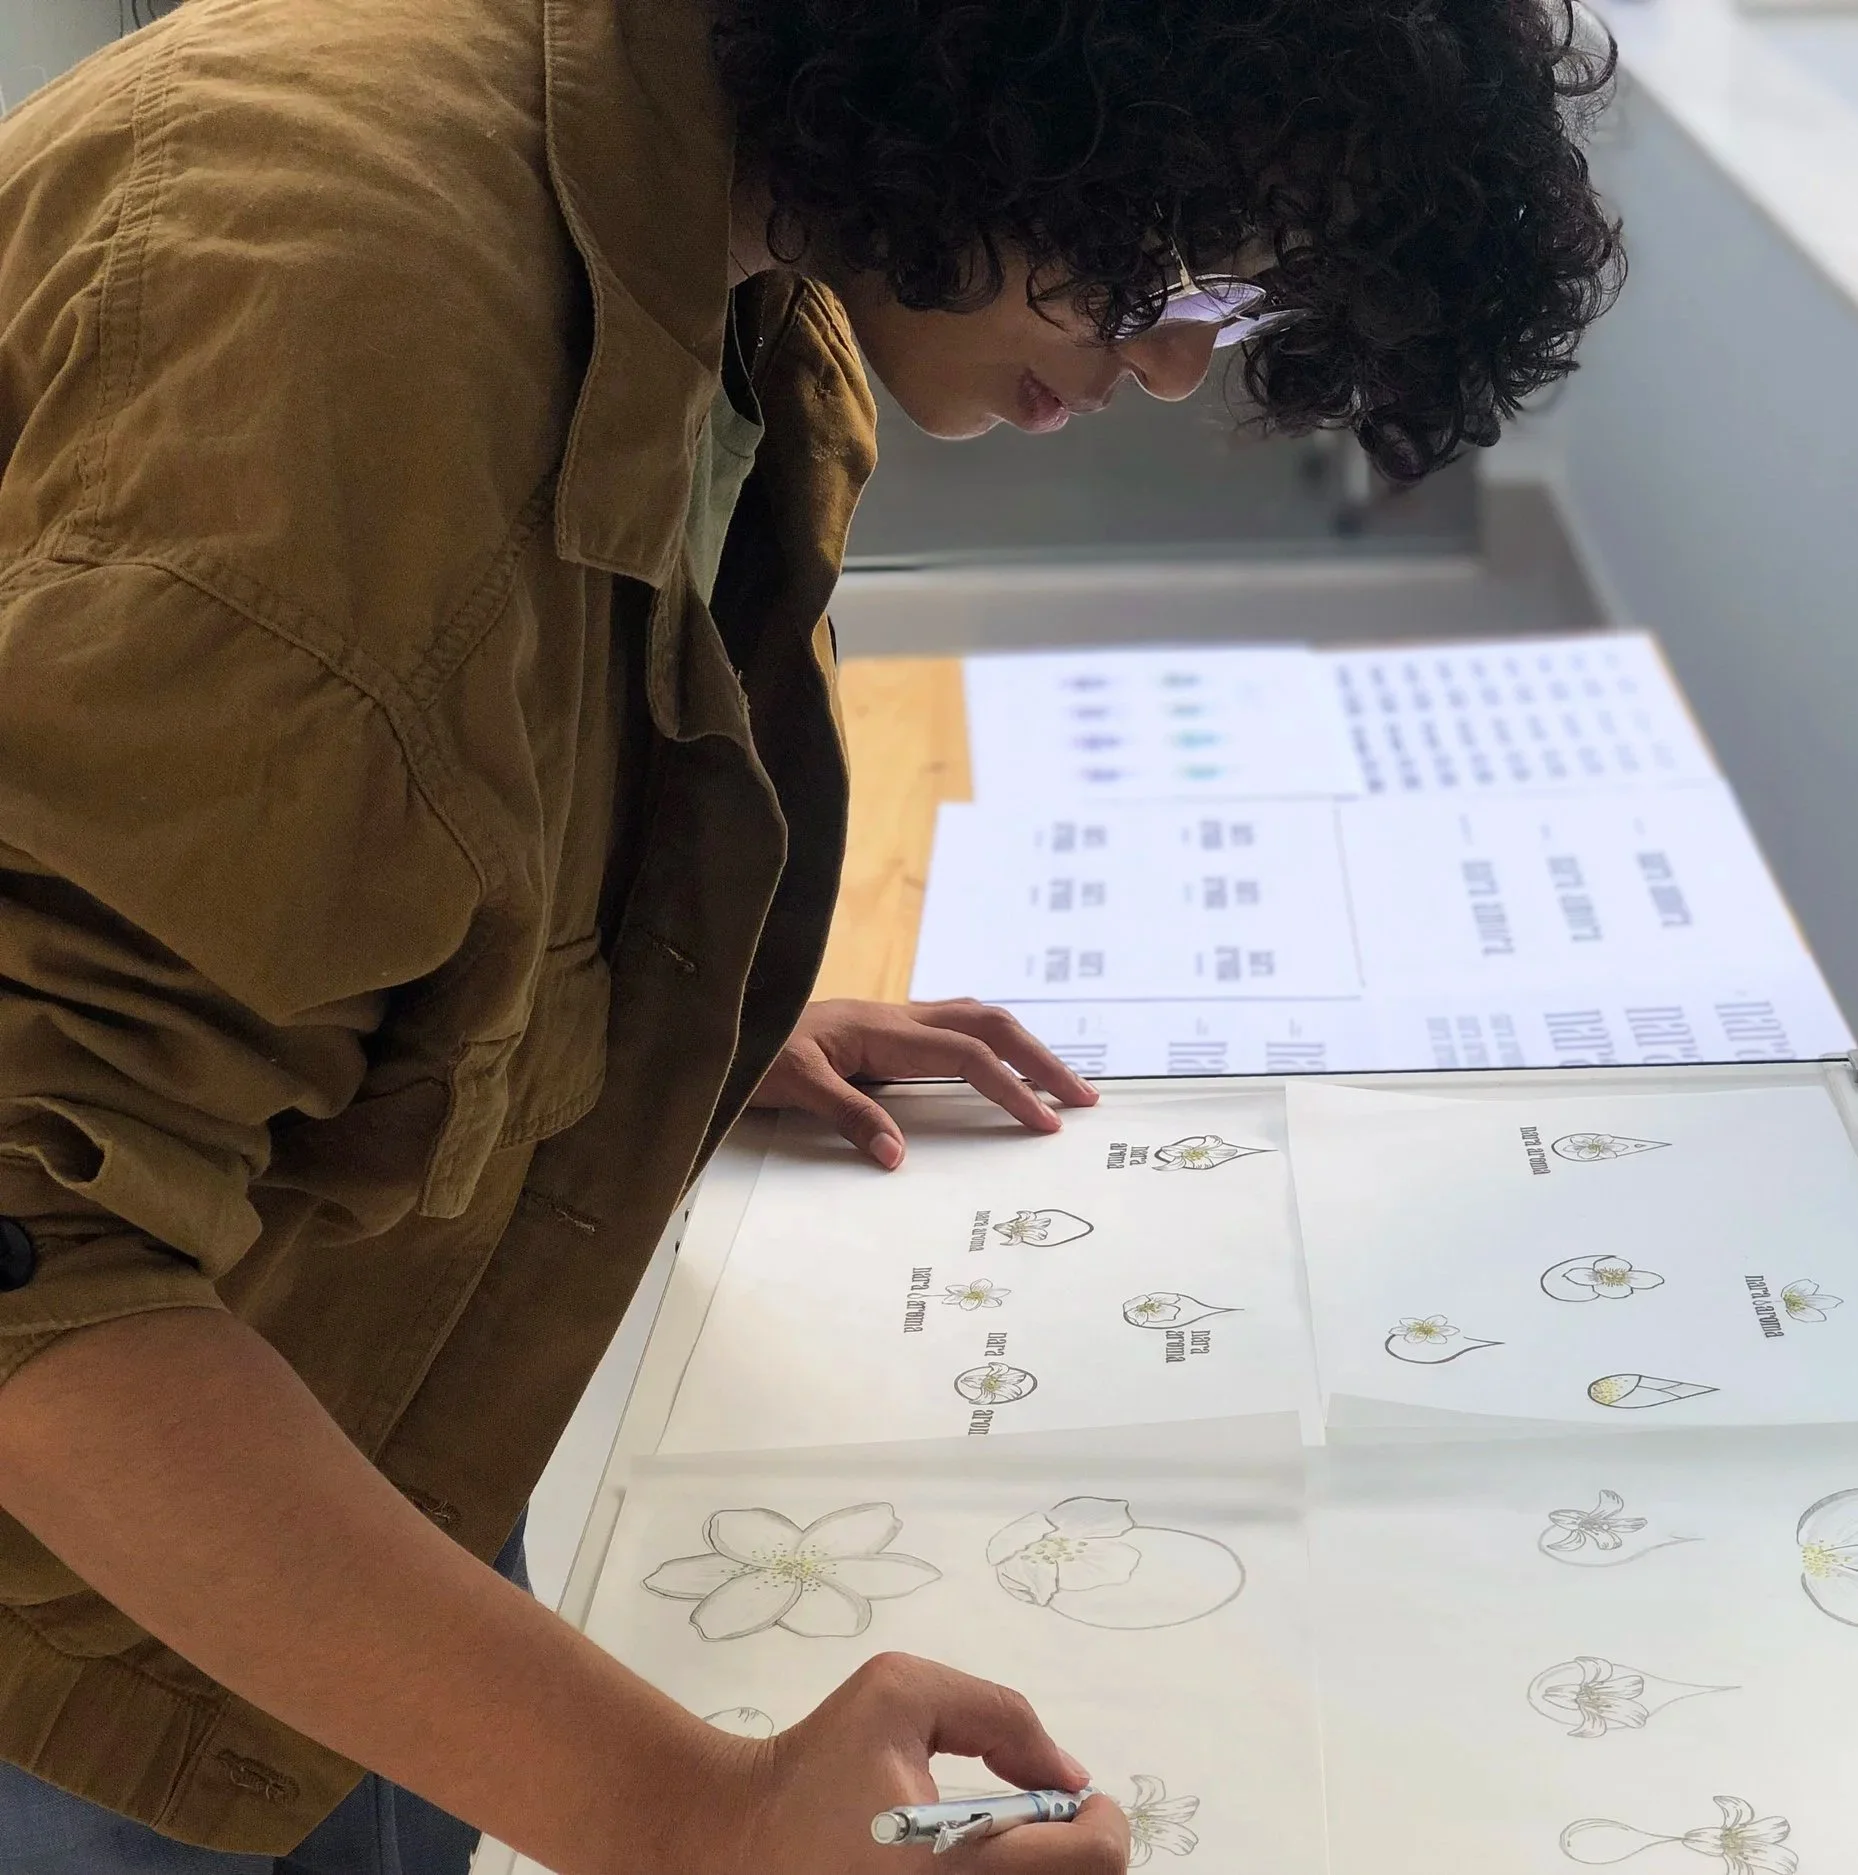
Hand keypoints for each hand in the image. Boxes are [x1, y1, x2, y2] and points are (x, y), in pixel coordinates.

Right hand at [715, 1653, 1129, 1874]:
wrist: (739, 1839)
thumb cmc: (819, 1763)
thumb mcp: (900, 1694)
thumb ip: (996, 1714)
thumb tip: (1066, 1772)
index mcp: (958, 1864)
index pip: (1094, 1861)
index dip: (1104, 1820)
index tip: (1074, 1796)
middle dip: (1077, 1847)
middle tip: (1042, 1817)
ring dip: (1049, 1869)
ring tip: (1007, 1841)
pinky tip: (979, 1861)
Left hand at [751, 999, 1098, 1167]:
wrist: (717, 1019)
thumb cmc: (748, 1051)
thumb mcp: (791, 1086)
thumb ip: (848, 1116)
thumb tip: (899, 1157)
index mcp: (881, 1029)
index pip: (966, 1056)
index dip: (1011, 1088)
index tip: (1046, 1123)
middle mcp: (895, 1016)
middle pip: (989, 1024)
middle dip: (1042, 1058)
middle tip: (1085, 1097)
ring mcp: (891, 1019)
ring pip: (976, 1018)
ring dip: (1023, 1045)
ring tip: (1058, 1080)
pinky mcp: (883, 1029)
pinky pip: (953, 1027)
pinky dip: (990, 1043)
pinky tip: (999, 1064)